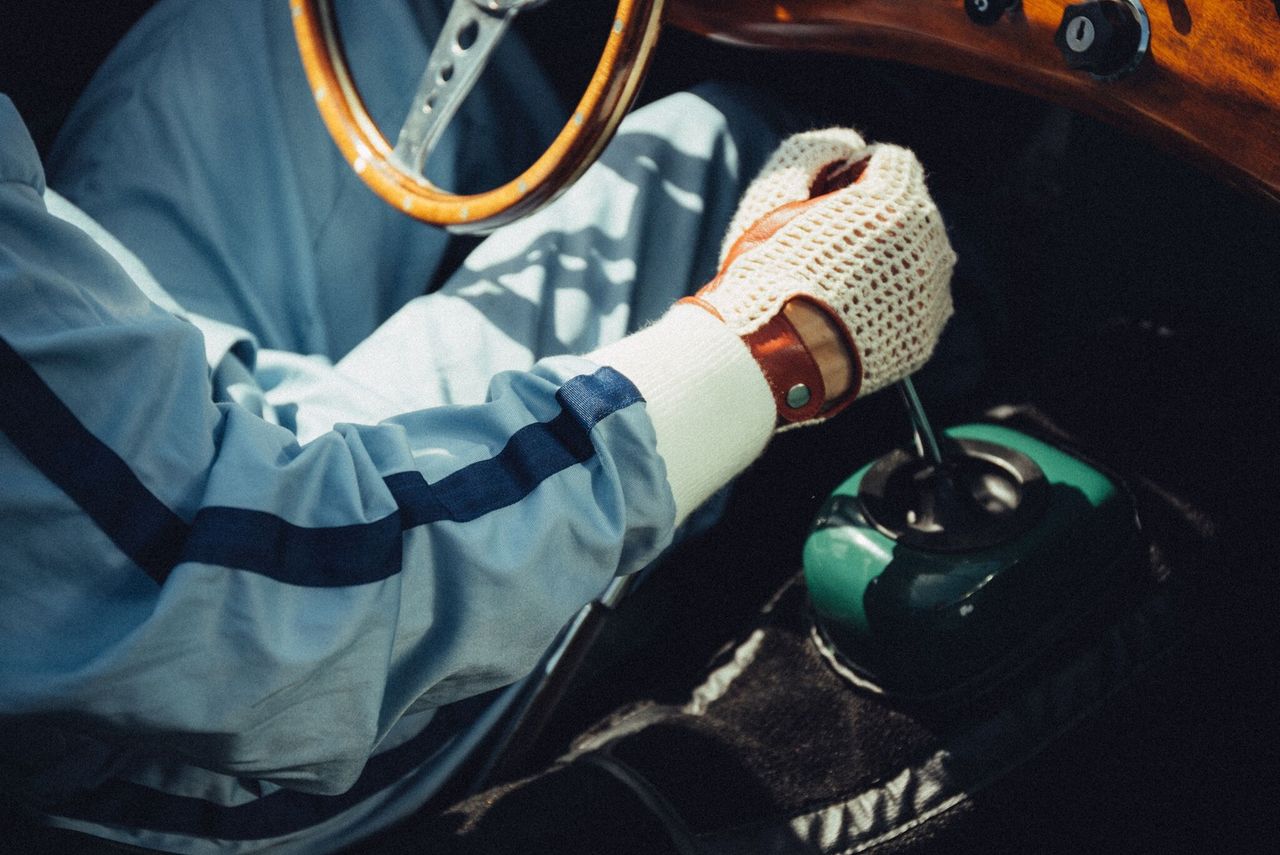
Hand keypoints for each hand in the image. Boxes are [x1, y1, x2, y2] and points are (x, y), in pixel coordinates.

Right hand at [683, 128, 955, 425]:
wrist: (771, 356)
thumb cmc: (767, 272)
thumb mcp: (776, 193)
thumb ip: (815, 151)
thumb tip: (849, 144)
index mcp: (898, 201)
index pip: (892, 162)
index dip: (852, 175)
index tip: (824, 199)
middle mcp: (929, 245)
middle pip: (909, 211)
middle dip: (873, 219)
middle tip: (824, 247)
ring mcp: (931, 295)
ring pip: (916, 260)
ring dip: (886, 261)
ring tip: (837, 286)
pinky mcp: (924, 337)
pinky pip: (915, 306)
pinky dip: (890, 304)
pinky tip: (851, 315)